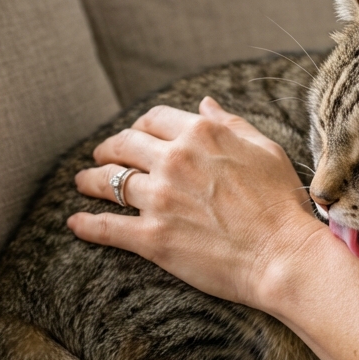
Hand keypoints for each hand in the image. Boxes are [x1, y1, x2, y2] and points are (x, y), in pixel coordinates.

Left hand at [68, 97, 324, 308]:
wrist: (283, 256)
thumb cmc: (282, 203)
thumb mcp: (264, 150)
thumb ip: (230, 124)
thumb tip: (205, 103)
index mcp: (201, 134)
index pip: (153, 119)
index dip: (139, 126)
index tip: (135, 135)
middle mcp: (174, 160)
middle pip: (124, 145)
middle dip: (109, 148)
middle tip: (102, 155)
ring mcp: (160, 199)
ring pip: (108, 181)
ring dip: (90, 180)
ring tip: (83, 182)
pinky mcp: (152, 237)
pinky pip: (106, 226)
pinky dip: (86, 224)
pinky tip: (75, 222)